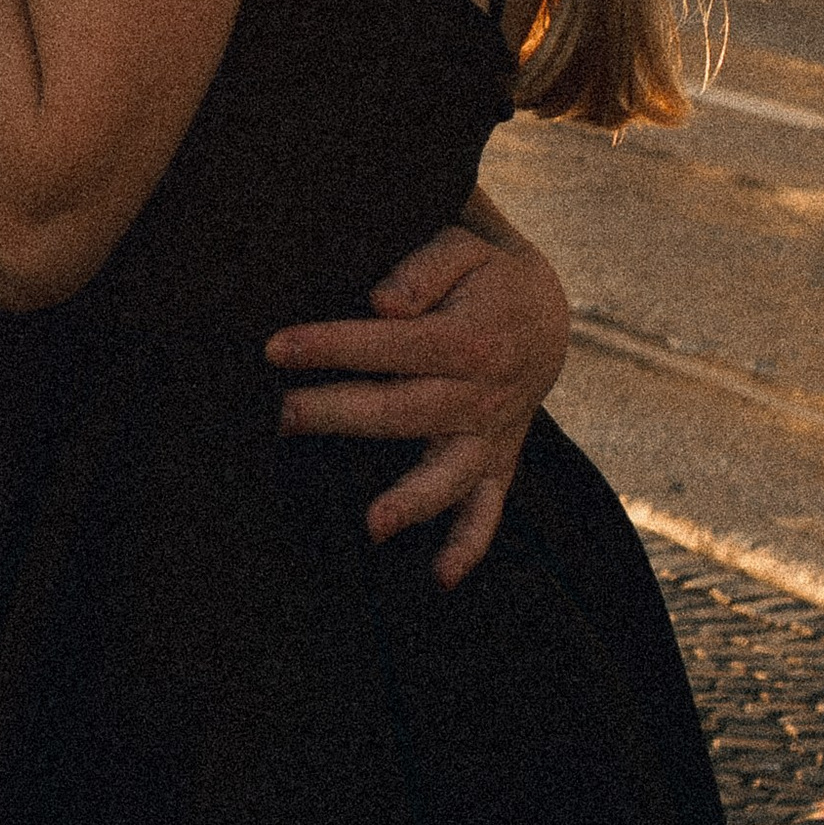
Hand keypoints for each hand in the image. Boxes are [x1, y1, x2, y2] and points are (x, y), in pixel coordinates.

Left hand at [265, 216, 569, 589]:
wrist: (548, 315)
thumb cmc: (487, 275)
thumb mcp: (466, 247)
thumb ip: (424, 269)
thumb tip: (381, 303)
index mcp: (470, 338)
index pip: (393, 343)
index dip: (333, 345)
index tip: (275, 348)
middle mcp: (482, 394)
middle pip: (405, 411)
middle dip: (340, 415)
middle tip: (283, 416)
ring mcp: (490, 436)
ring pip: (449, 475)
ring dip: (412, 501)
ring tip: (372, 525)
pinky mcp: (495, 464)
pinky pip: (486, 511)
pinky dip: (468, 545)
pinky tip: (440, 578)